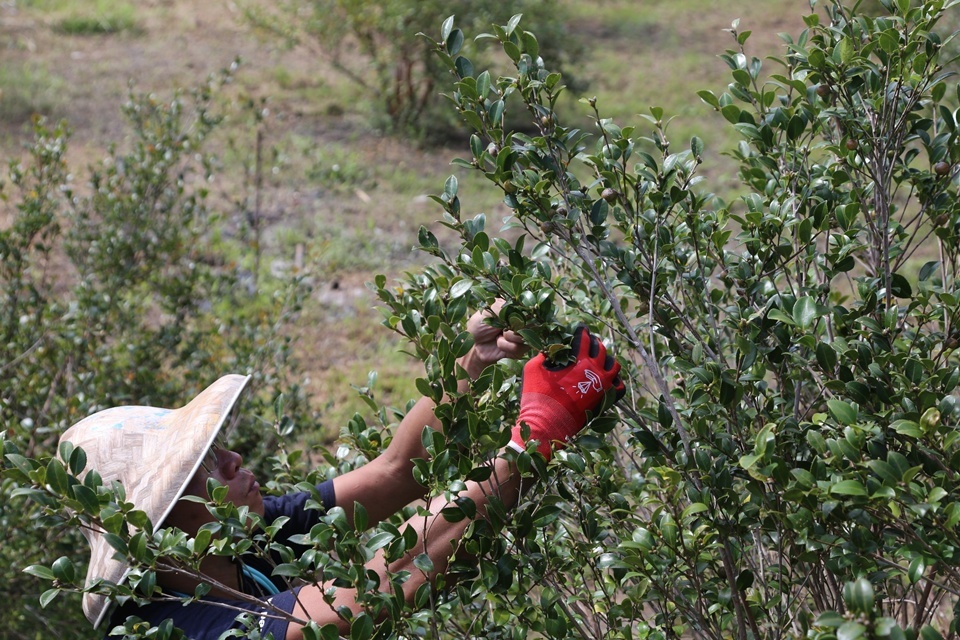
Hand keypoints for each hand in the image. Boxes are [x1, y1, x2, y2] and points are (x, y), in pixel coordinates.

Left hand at [460, 301, 527, 379]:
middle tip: (501, 327)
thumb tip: (519, 314)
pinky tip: (499, 343)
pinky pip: (520, 347)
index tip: (506, 316)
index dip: (519, 312)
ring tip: (499, 335)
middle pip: (531, 322)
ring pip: (526, 335)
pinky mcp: (521, 349)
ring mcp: (523, 335)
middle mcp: (523, 321)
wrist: (474, 346)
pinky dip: (506, 346)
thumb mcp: (488, 311)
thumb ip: (503, 308)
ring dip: (509, 336)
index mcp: (515, 308)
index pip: (528, 307)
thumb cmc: (479, 325)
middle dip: (514, 325)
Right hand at [510, 326, 624, 459]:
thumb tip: (548, 349)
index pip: (584, 338)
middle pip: (601, 348)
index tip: (580, 329)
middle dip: (594, 343)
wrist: (546, 425)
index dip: (581, 331)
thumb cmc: (537, 396)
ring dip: (607, 359)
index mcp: (578, 361)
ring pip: (614, 365)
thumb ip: (543, 355)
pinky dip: (616, 381)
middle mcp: (594, 371)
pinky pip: (619, 387)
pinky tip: (608, 379)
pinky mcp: (605, 401)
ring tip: (599, 359)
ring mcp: (602, 386)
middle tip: (588, 343)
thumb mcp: (533, 369)